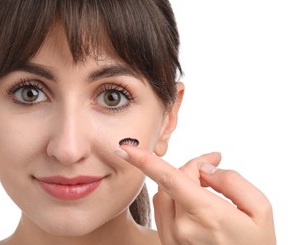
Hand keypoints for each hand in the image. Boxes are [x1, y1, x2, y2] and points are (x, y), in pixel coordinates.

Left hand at [116, 146, 275, 244]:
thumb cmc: (256, 244)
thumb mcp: (259, 208)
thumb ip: (230, 180)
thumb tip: (203, 168)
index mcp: (206, 214)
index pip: (169, 179)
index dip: (144, 160)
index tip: (124, 147)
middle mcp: (182, 227)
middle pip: (172, 179)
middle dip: (191, 168)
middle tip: (213, 164)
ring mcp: (172, 237)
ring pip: (163, 193)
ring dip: (179, 182)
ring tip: (206, 187)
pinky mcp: (168, 242)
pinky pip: (163, 209)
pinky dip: (173, 197)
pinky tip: (193, 201)